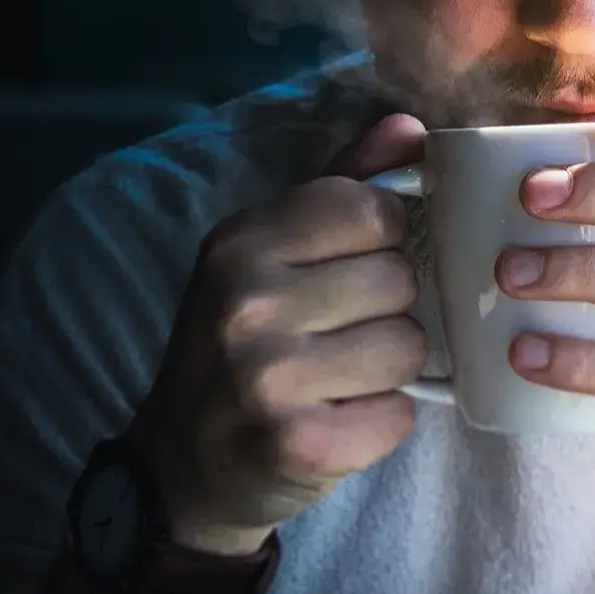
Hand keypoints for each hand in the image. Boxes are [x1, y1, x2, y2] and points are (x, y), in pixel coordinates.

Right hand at [129, 114, 429, 555]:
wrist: (183, 465)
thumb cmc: (245, 343)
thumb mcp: (273, 252)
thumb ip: (344, 186)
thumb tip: (412, 128)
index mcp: (242, 242)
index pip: (371, 208)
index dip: (384, 237)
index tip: (354, 264)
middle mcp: (247, 303)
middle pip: (399, 278)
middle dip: (387, 308)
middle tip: (338, 333)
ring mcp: (268, 378)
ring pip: (409, 345)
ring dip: (389, 367)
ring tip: (339, 376)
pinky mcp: (299, 445)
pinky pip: (400, 412)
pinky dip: (382, 421)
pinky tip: (337, 419)